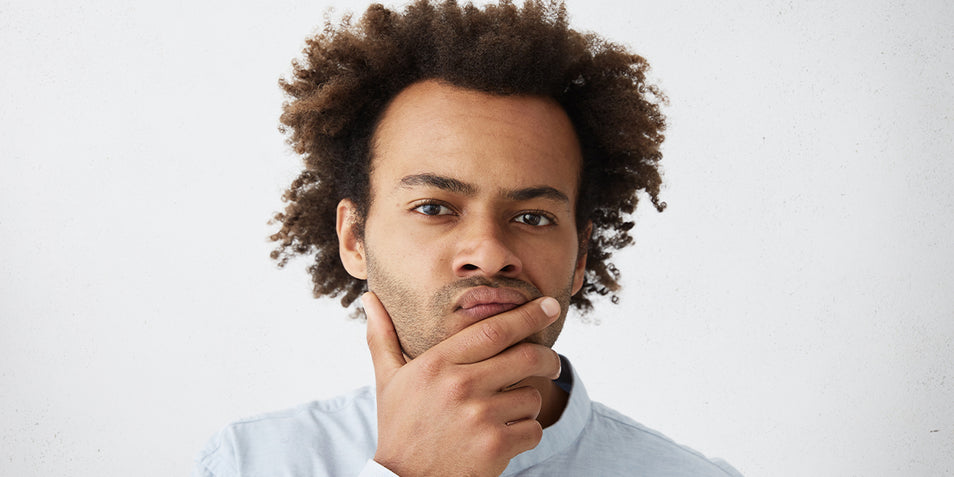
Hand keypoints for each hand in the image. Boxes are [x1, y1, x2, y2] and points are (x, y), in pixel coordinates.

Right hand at [363, 291, 562, 476]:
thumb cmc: (399, 428)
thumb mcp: (387, 381)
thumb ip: (383, 337)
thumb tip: (370, 298)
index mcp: (437, 364)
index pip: (493, 330)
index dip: (527, 315)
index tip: (548, 305)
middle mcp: (460, 386)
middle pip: (526, 357)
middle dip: (547, 357)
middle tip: (551, 361)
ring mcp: (479, 417)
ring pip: (532, 396)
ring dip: (527, 403)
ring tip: (506, 412)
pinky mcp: (495, 447)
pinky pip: (533, 429)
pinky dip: (526, 433)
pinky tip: (506, 437)